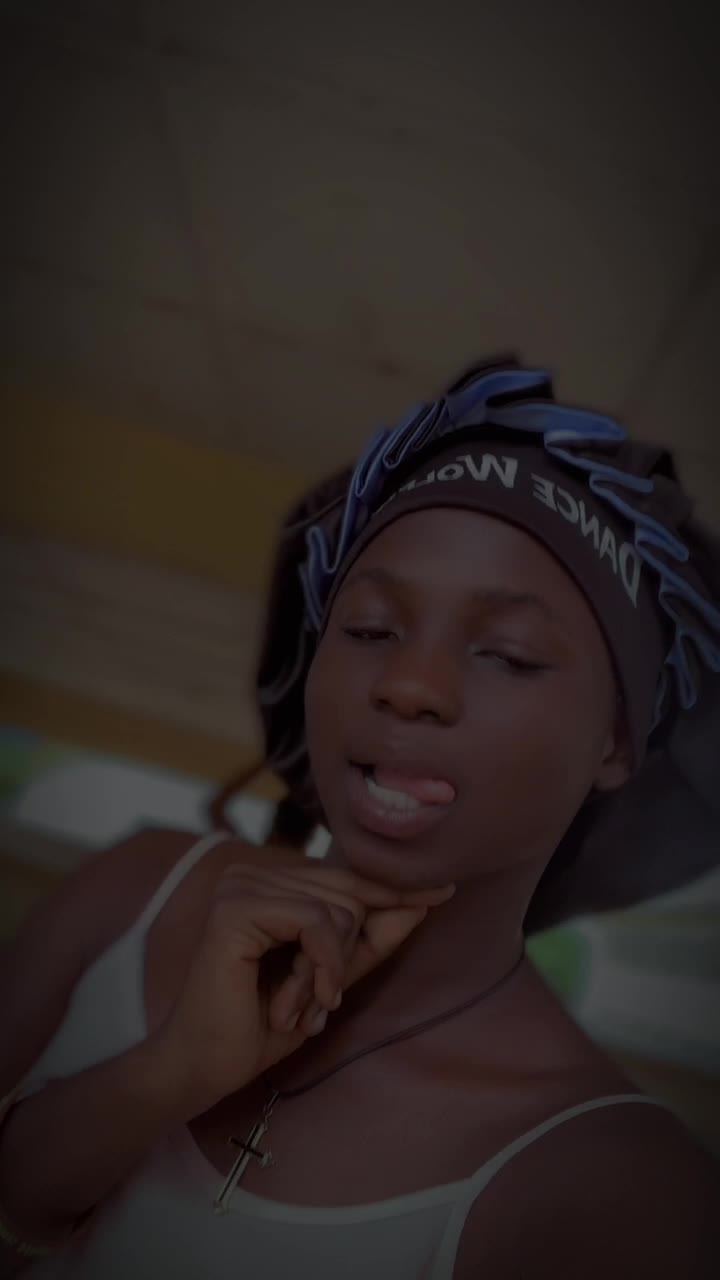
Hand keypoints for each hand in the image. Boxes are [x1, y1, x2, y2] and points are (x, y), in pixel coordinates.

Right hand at [152, 846, 453, 1109]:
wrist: (205, 1065)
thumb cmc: (260, 1025)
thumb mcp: (330, 979)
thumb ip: (370, 942)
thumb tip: (422, 904)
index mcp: (271, 882)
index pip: (348, 879)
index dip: (395, 891)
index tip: (444, 894)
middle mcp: (253, 872)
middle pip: (350, 893)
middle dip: (347, 955)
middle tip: (318, 1002)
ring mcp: (241, 885)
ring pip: (338, 908)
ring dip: (329, 970)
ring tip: (300, 1006)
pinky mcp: (236, 908)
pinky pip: (316, 921)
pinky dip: (321, 965)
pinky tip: (300, 1001)